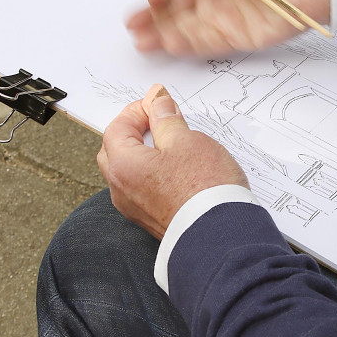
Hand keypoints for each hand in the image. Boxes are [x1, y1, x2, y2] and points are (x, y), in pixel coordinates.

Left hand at [97, 85, 248, 239]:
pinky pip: (142, 190)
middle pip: (115, 151)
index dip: (137, 111)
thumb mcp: (186, 141)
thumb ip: (166, 119)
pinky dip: (152, 174)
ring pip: (129, 172)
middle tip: (159, 121)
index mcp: (124, 166)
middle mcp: (121, 190)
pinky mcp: (151, 219)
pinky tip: (177, 169)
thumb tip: (157, 102)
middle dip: (133, 132)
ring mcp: (135, 209)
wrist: (221, 235)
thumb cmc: (204, 189)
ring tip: (173, 145)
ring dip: (143, 154)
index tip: (157, 104)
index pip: (117, 128)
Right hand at [126, 0, 329, 56]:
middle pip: (173, 7)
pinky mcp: (237, 35)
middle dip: (151, 15)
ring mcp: (222, 16)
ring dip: (161, 34)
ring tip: (141, 38)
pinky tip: (169, 43)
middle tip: (133, 22)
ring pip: (184, 27)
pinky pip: (207, 42)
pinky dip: (187, 44)